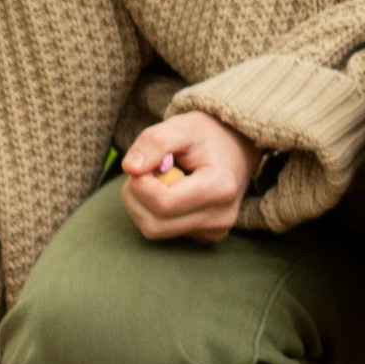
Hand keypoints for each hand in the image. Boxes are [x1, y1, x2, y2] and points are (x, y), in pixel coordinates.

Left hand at [120, 111, 256, 243]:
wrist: (235, 150)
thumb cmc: (206, 137)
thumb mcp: (181, 126)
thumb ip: (155, 142)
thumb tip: (130, 168)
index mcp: (220, 188)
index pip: (163, 203)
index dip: (140, 183)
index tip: (143, 161)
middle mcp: (221, 217)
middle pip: (154, 223)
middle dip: (137, 195)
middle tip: (146, 169)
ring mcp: (214, 231)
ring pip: (153, 230)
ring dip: (142, 204)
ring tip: (158, 178)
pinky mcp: (206, 237)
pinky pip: (162, 231)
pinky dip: (154, 211)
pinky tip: (170, 191)